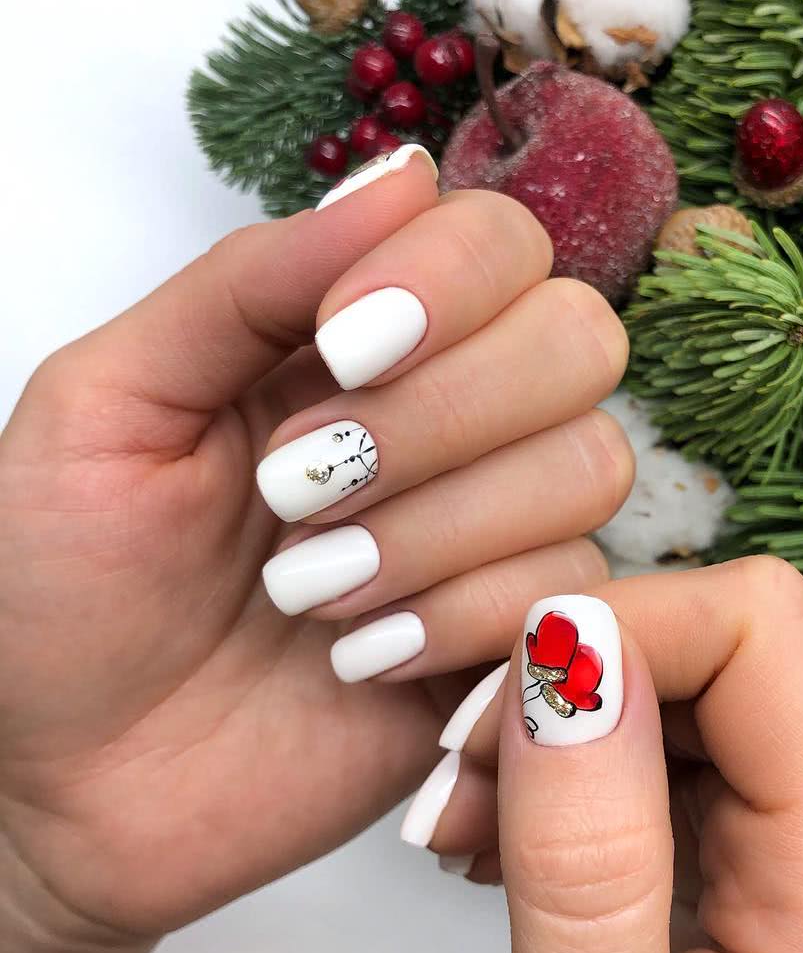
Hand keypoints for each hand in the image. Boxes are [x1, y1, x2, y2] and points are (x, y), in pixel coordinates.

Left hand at [0, 149, 630, 952]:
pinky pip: (571, 592)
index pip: (498, 242)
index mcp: (355, 338)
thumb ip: (250, 282)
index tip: (336, 352)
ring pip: (588, 464)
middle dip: (444, 415)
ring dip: (442, 529)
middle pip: (577, 339)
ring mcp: (491, 531)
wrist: (74, 780)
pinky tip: (361, 661)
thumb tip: (402, 172)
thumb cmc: (64, 584)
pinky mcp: (513, 640)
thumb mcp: (112, 401)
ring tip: (311, 593)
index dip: (447, 281)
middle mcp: (449, 419)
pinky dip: (461, 620)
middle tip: (302, 489)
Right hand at [416, 562, 802, 952]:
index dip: (618, 626)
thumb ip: (587, 856)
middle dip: (566, 678)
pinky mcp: (746, 848)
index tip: (490, 696)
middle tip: (451, 778)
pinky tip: (496, 837)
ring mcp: (800, 839)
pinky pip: (653, 743)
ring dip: (546, 723)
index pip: (757, 629)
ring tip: (457, 825)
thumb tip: (570, 644)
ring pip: (670, 683)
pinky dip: (559, 765)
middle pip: (713, 645)